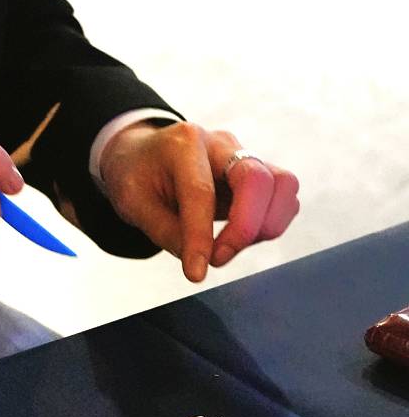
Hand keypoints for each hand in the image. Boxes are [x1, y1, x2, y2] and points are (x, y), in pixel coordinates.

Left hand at [99, 122, 299, 282]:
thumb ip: (166, 232)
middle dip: (245, 228)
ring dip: (265, 226)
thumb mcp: (132, 203)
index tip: (195, 272)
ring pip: (283, 185)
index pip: (200, 192)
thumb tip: (201, 262)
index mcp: (182, 143)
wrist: (143, 154)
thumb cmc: (137, 175)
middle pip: (256, 178)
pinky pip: (284, 197)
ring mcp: (244, 156)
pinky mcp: (259, 173)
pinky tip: (239, 236)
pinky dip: (269, 223)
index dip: (201, 237)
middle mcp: (220, 143)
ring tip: (229, 246)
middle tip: (217, 257)